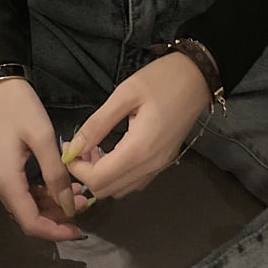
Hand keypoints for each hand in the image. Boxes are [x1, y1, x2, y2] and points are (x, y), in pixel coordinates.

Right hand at [0, 77, 91, 240]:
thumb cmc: (20, 109)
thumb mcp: (43, 138)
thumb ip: (55, 173)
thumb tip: (68, 205)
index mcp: (7, 182)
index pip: (30, 222)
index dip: (55, 231)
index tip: (80, 229)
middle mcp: (0, 186)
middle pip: (29, 215)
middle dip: (57, 216)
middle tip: (85, 203)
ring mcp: (1, 177)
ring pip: (28, 203)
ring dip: (52, 203)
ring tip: (80, 193)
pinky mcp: (5, 167)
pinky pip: (25, 190)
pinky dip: (44, 191)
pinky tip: (63, 182)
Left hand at [62, 53, 210, 198]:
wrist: (198, 77)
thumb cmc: (161, 79)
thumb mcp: (125, 94)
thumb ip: (98, 124)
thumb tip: (72, 148)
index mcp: (140, 150)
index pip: (98, 180)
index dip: (77, 169)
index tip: (69, 146)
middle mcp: (151, 166)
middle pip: (107, 191)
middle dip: (86, 173)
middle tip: (81, 146)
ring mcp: (160, 167)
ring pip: (120, 190)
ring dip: (101, 176)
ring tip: (95, 147)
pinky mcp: (164, 162)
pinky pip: (134, 181)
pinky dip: (117, 174)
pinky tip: (113, 150)